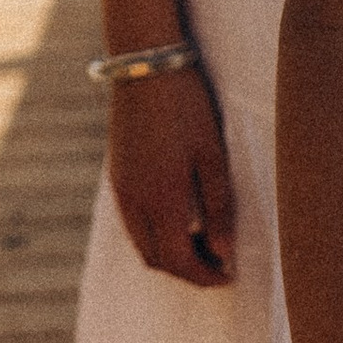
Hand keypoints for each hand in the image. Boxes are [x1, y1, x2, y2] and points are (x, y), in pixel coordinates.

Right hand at [106, 64, 236, 284]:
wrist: (145, 66)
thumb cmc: (187, 106)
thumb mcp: (213, 154)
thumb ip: (219, 206)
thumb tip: (224, 252)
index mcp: (161, 200)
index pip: (179, 261)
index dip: (204, 276)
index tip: (228, 275)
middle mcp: (134, 202)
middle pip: (156, 260)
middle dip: (187, 270)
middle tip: (218, 261)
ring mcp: (120, 189)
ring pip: (141, 243)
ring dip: (169, 254)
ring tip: (202, 241)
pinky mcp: (115, 175)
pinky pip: (132, 222)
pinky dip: (154, 234)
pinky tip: (178, 217)